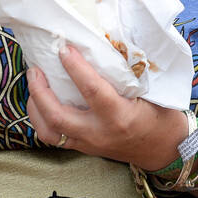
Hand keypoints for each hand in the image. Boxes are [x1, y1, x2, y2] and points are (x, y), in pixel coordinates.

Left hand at [25, 46, 188, 169]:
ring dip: (36, 107)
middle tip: (35, 69)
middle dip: (40, 91)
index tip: (64, 49)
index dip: (75, 67)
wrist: (163, 149)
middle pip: (57, 115)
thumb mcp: (148, 93)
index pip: (91, 89)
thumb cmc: (160, 116)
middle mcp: (99, 132)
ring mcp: (88, 143)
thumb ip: (126, 75)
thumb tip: (103, 47)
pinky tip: (42, 104)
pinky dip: (42, 119)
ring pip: (48, 131)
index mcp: (119, 115)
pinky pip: (53, 137)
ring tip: (34, 85)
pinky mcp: (83, 148)